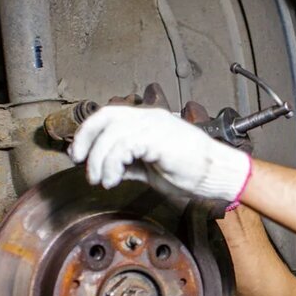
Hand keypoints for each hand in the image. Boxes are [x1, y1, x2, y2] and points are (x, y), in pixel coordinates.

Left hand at [69, 105, 251, 202]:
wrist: (218, 174)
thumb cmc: (192, 172)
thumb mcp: (150, 168)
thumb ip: (128, 163)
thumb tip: (105, 168)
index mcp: (148, 120)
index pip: (108, 115)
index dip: (88, 132)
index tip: (78, 154)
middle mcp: (150, 118)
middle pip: (105, 117)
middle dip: (87, 142)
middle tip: (82, 165)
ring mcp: (155, 126)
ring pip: (112, 134)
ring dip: (100, 161)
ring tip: (104, 180)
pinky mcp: (159, 138)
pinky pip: (124, 146)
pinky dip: (113, 164)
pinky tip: (114, 179)